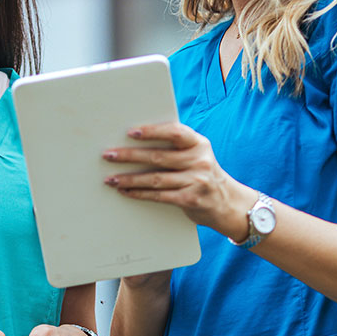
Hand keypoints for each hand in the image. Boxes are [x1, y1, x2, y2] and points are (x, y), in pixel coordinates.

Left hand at [102, 122, 252, 239]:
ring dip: (129, 179)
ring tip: (111, 178)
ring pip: (155, 179)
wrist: (228, 203)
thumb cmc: (202, 173)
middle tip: (108, 155)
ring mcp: (197, 181)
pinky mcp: (191, 199)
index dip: (152, 131)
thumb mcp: (197, 155)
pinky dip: (139, 193)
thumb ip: (175, 147)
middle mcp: (200, 161)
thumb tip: (134, 140)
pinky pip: (159, 195)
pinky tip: (125, 191)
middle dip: (129, 156)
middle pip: (158, 157)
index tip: (131, 132)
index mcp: (199, 144)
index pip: (175, 132)